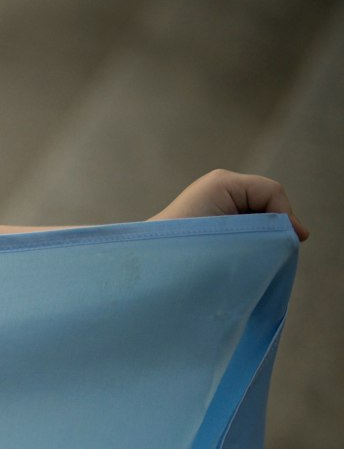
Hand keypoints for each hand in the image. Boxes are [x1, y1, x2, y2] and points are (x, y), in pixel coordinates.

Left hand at [151, 170, 309, 241]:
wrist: (149, 265)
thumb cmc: (186, 248)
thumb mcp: (233, 234)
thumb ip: (266, 227)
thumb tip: (298, 234)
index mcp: (222, 183)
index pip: (271, 192)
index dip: (286, 216)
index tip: (294, 241)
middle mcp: (218, 186)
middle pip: (265, 202)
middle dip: (275, 225)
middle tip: (279, 251)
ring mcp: (213, 200)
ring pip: (256, 215)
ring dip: (261, 234)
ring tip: (257, 254)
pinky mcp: (210, 217)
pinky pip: (242, 224)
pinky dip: (250, 238)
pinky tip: (246, 254)